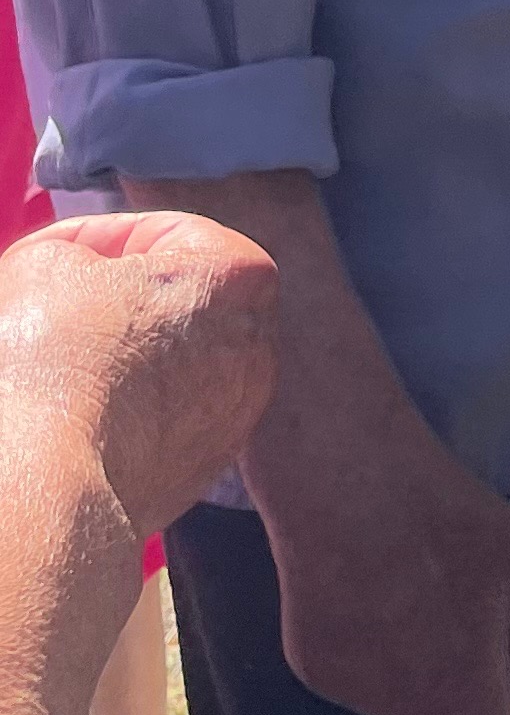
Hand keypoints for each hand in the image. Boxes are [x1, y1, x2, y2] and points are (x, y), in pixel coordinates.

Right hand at [0, 212, 276, 537]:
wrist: (44, 480)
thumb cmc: (49, 354)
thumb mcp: (45, 261)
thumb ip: (77, 249)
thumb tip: (80, 269)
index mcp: (242, 275)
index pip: (165, 234)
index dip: (98, 239)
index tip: (53, 262)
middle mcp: (260, 343)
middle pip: (176, 301)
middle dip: (116, 301)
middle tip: (53, 312)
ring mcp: (238, 410)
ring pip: (170, 362)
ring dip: (120, 356)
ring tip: (60, 369)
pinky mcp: (205, 465)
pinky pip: (163, 418)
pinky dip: (125, 410)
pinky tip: (78, 417)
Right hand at [248, 397, 509, 714]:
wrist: (347, 488)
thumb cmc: (454, 521)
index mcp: (467, 681)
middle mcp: (405, 700)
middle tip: (492, 681)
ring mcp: (352, 688)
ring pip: (402, 711)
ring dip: (426, 690)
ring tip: (431, 615)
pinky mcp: (312, 666)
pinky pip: (360, 685)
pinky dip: (383, 666)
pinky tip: (385, 607)